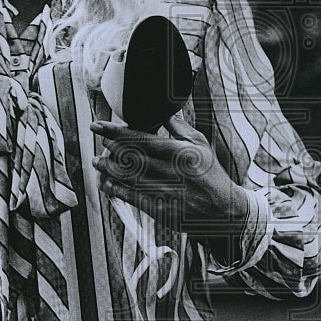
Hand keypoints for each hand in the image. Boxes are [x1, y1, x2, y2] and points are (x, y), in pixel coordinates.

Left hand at [90, 116, 248, 239]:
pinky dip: (116, 189)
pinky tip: (107, 183)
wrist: (223, 210)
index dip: (116, 131)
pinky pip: (131, 197)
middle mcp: (170, 172)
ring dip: (108, 168)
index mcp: (179, 153)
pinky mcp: (160, 209)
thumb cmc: (210, 174)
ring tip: (97, 161)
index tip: (99, 126)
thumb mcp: (200, 145)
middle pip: (131, 157)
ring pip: (127, 177)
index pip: (140, 138)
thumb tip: (164, 110)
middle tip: (100, 141)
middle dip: (111, 148)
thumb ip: (179, 127)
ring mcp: (164, 192)